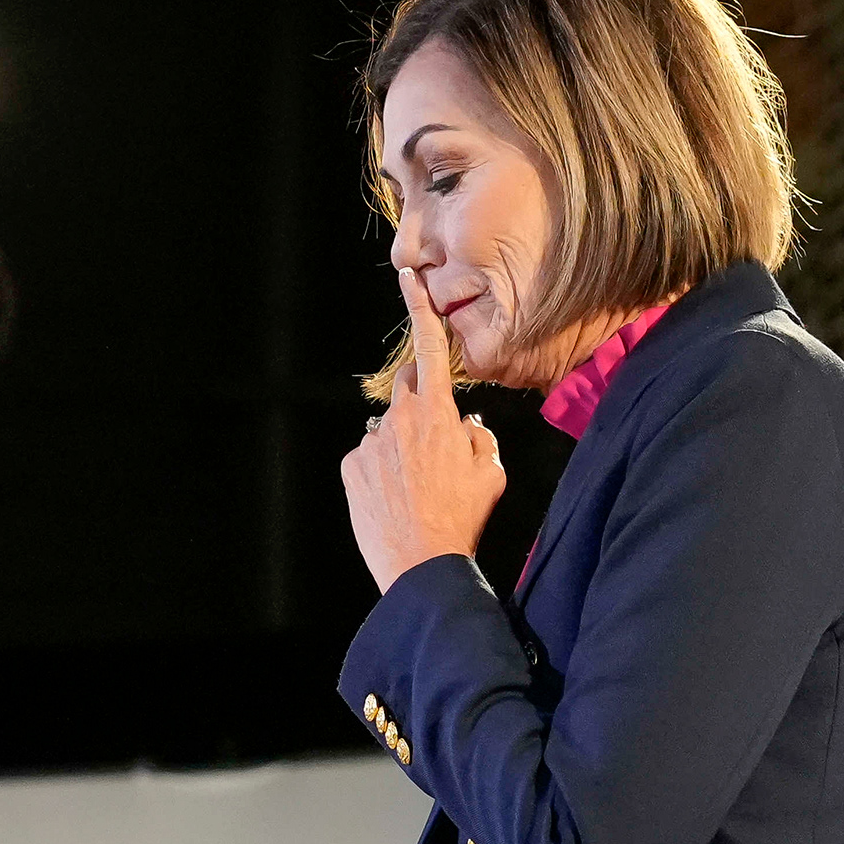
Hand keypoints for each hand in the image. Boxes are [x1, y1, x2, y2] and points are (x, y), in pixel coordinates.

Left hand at [343, 270, 505, 590]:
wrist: (421, 564)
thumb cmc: (461, 519)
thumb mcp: (491, 475)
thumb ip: (481, 437)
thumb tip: (468, 426)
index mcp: (437, 414)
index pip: (429, 349)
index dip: (420, 310)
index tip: (409, 278)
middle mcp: (399, 419)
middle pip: (408, 389)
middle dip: (422, 404)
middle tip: (437, 444)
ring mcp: (371, 443)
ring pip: (389, 430)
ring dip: (402, 447)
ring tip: (417, 489)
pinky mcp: (351, 467)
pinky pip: (369, 456)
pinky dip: (381, 470)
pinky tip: (395, 498)